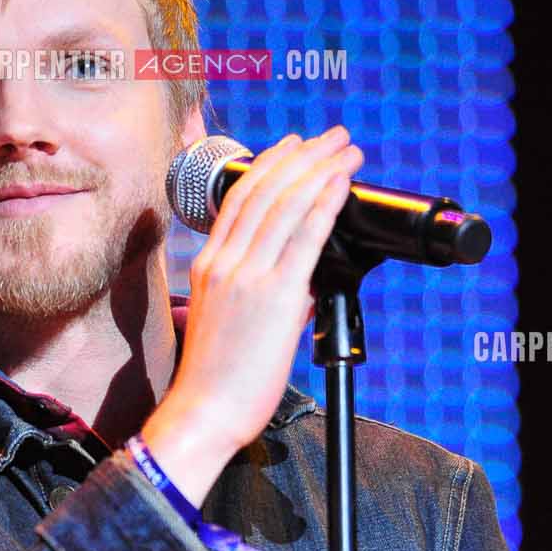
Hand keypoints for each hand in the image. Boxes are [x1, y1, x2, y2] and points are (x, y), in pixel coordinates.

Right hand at [141, 125, 363, 492]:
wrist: (203, 413)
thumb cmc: (215, 380)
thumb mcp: (226, 322)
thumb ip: (262, 294)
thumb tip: (303, 285)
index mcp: (209, 266)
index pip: (239, 199)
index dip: (271, 165)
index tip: (294, 145)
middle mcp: (224, 262)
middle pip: (266, 191)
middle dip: (304, 156)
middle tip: (334, 137)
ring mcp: (248, 277)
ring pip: (286, 205)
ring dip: (322, 170)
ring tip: (348, 152)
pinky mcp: (274, 297)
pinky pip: (304, 238)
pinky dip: (324, 204)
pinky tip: (341, 184)